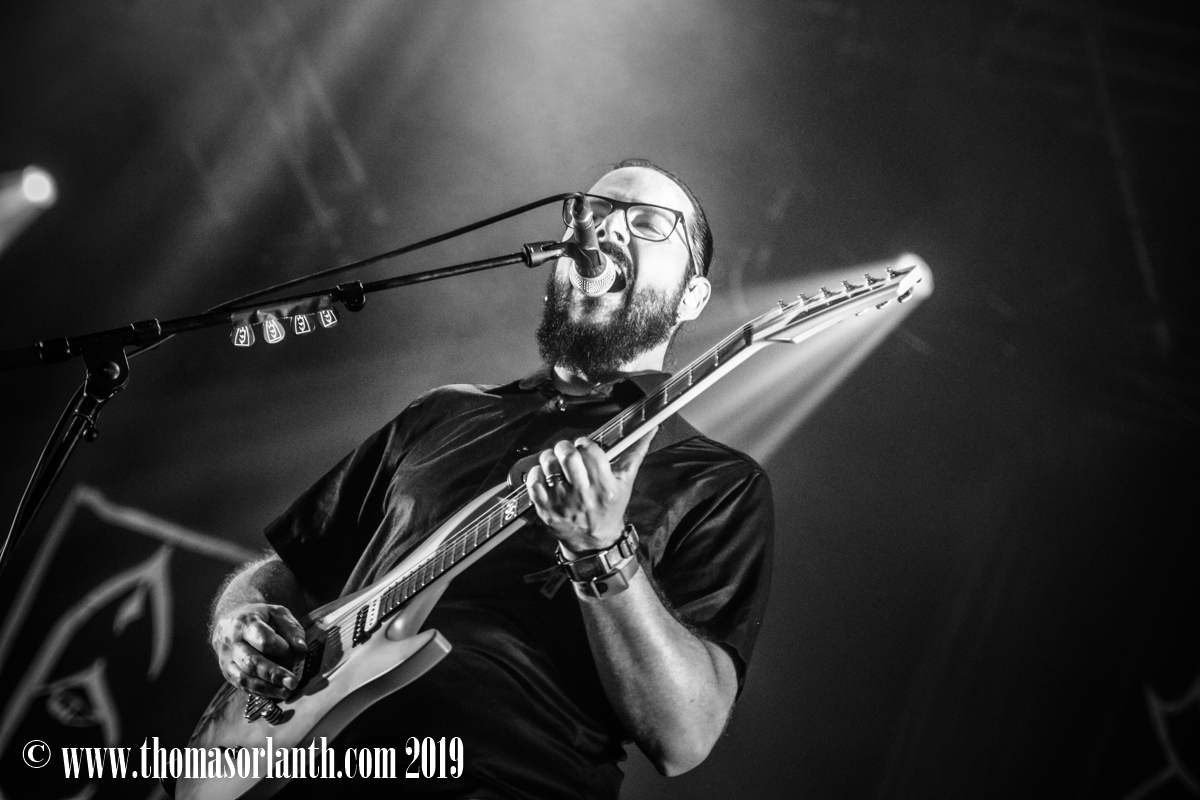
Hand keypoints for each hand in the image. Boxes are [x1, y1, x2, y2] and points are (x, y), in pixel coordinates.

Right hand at [211, 603, 307, 698]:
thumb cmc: (259, 617)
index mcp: (246, 623)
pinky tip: (275, 694)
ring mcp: (227, 660)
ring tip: (286, 692)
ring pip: (244, 678)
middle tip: (293, 683)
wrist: (228, 620)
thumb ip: (291, 629)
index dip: (281, 648)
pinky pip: (242, 686)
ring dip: (266, 688)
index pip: (263, 639)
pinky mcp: (227, 672)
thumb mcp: (277, 613)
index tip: (295, 652)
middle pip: (252, 662)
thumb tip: (302, 649)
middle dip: (274, 674)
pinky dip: (259, 692)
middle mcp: (233, 643)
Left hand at [525, 427, 655, 555]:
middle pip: (568, 456)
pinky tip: (545, 475)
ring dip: (550, 457)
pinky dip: (536, 473)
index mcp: (605, 487)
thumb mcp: (625, 483)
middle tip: (567, 450)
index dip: (585, 443)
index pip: (591, 451)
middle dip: (565, 446)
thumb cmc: (610, 508)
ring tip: (556, 461)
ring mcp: (563, 503)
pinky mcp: (546, 510)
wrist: (594, 542)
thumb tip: (648, 430)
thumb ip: (635, 453)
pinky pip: (533, 482)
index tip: (584, 445)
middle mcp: (584, 496)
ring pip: (548, 466)